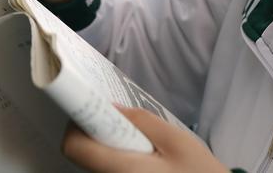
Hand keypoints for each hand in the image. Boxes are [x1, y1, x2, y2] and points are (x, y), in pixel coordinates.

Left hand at [62, 106, 228, 172]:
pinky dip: (118, 157)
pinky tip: (143, 155)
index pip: (74, 147)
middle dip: (97, 132)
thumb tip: (111, 108)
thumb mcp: (175, 140)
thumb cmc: (198, 172)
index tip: (92, 106)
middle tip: (123, 122)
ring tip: (140, 141)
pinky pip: (109, 169)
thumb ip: (141, 121)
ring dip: (109, 145)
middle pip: (83, 154)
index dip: (78, 122)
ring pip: (96, 162)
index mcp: (122, 170)